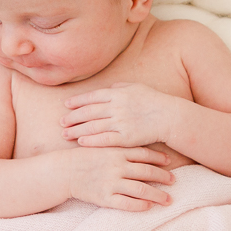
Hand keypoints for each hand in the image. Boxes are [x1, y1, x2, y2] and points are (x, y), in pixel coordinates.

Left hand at [62, 83, 176, 148]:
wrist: (169, 117)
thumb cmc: (154, 101)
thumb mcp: (137, 87)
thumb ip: (120, 87)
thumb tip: (108, 89)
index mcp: (118, 93)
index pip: (92, 97)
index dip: (77, 101)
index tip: (66, 105)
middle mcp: (116, 107)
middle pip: (88, 112)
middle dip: (72, 117)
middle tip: (61, 121)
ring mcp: (120, 122)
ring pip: (93, 126)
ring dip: (77, 130)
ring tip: (65, 134)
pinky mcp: (126, 137)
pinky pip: (104, 139)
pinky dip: (91, 141)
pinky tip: (81, 142)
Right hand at [66, 146, 173, 211]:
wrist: (64, 172)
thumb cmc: (83, 158)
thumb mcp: (102, 147)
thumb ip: (119, 148)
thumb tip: (139, 151)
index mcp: (117, 152)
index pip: (144, 154)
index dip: (158, 158)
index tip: (169, 162)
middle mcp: (117, 167)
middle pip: (147, 172)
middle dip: (163, 177)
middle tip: (174, 181)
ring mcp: (112, 183)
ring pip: (141, 190)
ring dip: (157, 195)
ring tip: (168, 200)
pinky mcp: (105, 198)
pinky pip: (127, 204)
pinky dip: (140, 206)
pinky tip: (148, 207)